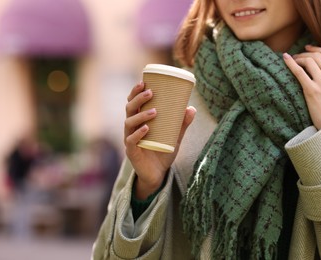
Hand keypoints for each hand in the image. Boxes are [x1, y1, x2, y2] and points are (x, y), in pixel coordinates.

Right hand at [124, 82, 195, 198]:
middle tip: (151, 92)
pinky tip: (146, 129)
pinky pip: (131, 141)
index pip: (133, 102)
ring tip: (154, 111)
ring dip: (141, 115)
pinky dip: (138, 134)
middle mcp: (131, 128)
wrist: (158, 173)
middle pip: (129, 109)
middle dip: (138, 99)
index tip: (144, 81)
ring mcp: (130, 139)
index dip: (135, 92)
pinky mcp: (132, 152)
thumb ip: (182, 124)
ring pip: (129, 123)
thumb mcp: (175, 136)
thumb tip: (191, 108)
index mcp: (139, 120)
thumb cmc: (163, 151)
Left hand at [283, 45, 320, 129]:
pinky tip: (285, 59)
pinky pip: (299, 72)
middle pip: (317, 56)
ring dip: (298, 58)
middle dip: (305, 54)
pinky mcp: (312, 90)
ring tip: (292, 61)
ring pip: (308, 61)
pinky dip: (290, 63)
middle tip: (296, 56)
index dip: (317, 48)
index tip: (308, 48)